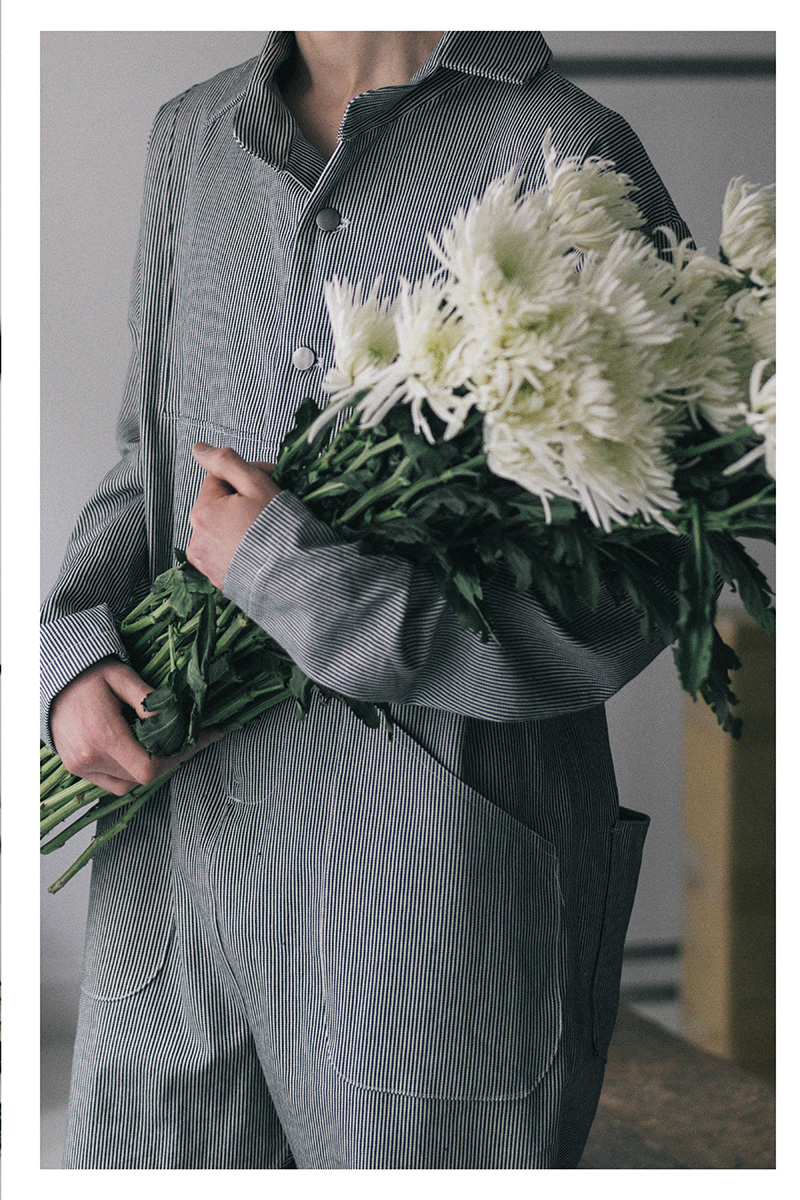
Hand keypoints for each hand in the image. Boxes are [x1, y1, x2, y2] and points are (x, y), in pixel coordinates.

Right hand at [50, 657, 219, 794]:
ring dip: (150, 768)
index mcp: (103, 735)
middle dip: (169, 759)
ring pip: (128, 783)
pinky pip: (112, 783)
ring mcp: (80, 766)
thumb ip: (150, 701)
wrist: (53, 679)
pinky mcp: (76, 768)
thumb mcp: (123, 678)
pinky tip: (139, 753)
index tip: (197, 740)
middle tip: (186, 740)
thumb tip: (176, 720)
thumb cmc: (89, 675)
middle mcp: (89, 757)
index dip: (177, 757)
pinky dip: (130, 774)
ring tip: (162, 745)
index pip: (148, 767)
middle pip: (142, 777)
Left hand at [187, 443, 280, 589]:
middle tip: (271, 504)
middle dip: (242, 499)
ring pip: (220, 528)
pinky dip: (239, 546)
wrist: (294, 578)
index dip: (246, 475)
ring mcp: (206, 562)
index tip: (270, 480)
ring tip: (266, 528)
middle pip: (218, 504)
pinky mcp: (218, 579)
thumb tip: (199, 449)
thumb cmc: (279, 531)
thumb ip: (225, 462)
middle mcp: (197, 538)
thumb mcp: (256, 485)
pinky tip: (260, 547)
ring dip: (239, 523)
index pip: (219, 478)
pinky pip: (225, 553)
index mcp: (203, 512)